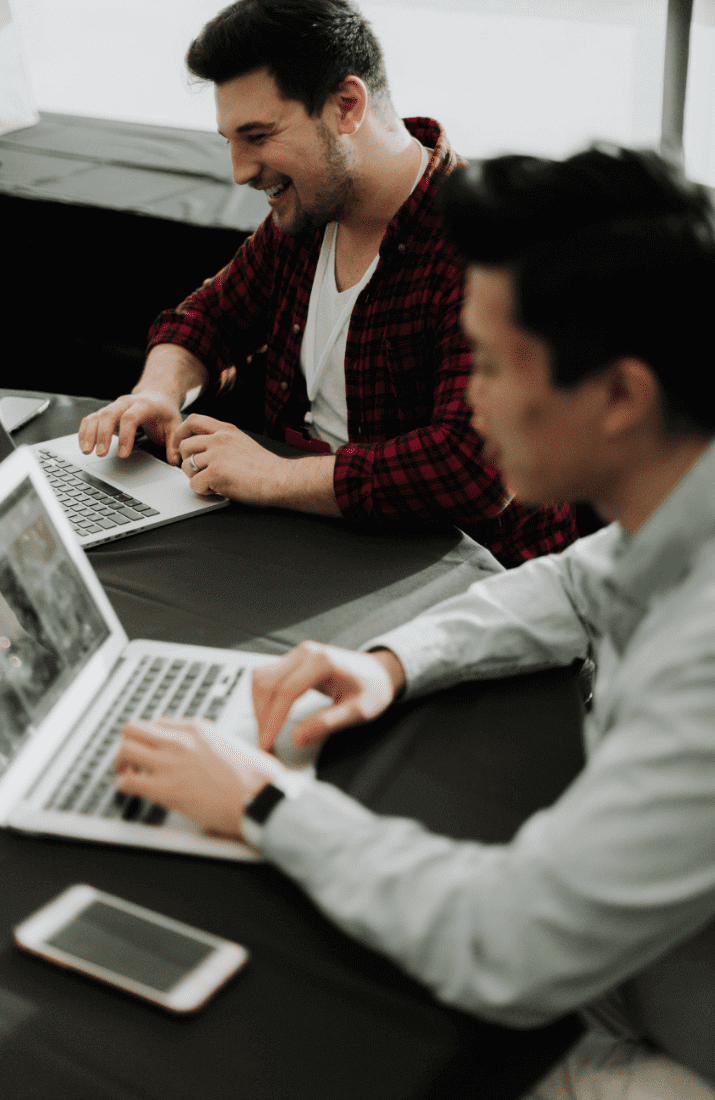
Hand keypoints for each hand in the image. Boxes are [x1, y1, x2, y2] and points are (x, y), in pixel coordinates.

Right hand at [78, 391, 182, 462]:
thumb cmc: (164, 412)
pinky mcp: (106, 412)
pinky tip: (83, 445)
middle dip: (103, 435)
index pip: (131, 418)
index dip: (126, 436)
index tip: (123, 454)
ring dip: (90, 433)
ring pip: (97, 416)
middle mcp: (126, 403)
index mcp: (144, 405)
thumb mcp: (175, 425)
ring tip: (87, 451)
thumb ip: (174, 443)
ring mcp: (114, 407)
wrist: (157, 395)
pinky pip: (91, 418)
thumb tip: (175, 461)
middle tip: (101, 454)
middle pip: (109, 415)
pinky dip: (85, 431)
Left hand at [115, 717, 284, 837]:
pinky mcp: (165, 789)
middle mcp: (179, 741)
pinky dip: (123, 785)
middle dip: (128, 742)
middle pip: (133, 729)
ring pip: (124, 750)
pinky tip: (128, 790)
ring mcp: (170, 763)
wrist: (260, 796)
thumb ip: (211, 738)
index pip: (158, 722)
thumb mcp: (232, 742)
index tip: (151, 746)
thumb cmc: (255, 774)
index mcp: (197, 728)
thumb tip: (203, 743)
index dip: (151, 736)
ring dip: (121, 762)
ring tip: (125, 772)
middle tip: (130, 756)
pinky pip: (128, 781)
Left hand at [173, 414, 291, 503]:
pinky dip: (203, 491)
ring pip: (187, 466)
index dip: (181, 433)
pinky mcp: (215, 474)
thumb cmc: (266, 468)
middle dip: (187, 461)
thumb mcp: (243, 443)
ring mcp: (217, 455)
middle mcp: (219, 439)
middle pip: (185, 445)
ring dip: (195, 477)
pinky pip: (194, 484)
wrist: (281, 480)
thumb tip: (204, 451)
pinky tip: (217, 490)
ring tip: (212, 483)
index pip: (193, 420)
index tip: (180, 446)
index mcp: (227, 430)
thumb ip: (223, 441)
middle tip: (198, 472)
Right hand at [252, 641, 403, 752]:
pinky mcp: (294, 661)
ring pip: (262, 677)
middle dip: (261, 715)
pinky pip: (269, 676)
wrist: (380, 672)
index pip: (286, 691)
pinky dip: (263, 697)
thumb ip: (326, 723)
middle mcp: (305, 653)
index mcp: (322, 662)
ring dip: (258, 705)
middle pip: (267, 682)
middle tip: (264, 743)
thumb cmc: (373, 689)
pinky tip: (268, 716)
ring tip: (265, 731)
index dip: (272, 720)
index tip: (266, 742)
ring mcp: (298, 654)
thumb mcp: (357, 711)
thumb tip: (296, 738)